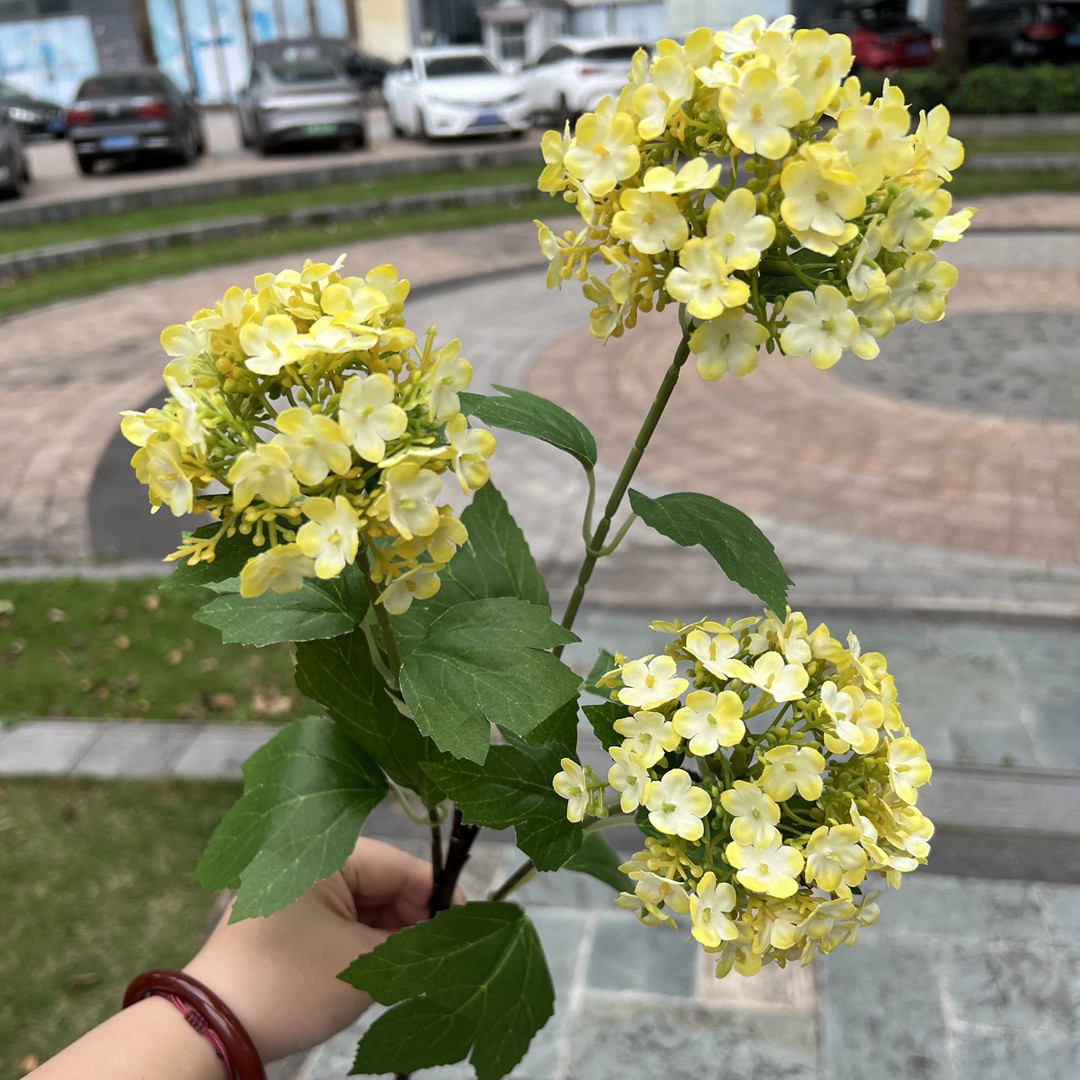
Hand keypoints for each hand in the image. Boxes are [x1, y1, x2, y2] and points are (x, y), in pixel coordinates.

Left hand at [183, 838, 435, 1060]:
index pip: (401, 867)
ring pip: (363, 903)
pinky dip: (364, 940)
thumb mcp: (361, 964)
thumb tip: (447, 933)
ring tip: (418, 965)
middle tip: (445, 952)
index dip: (439, 896)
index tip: (468, 923)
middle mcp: (308, 861)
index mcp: (326, 855)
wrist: (214, 1027)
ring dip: (390, 932)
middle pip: (382, 882)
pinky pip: (339, 918)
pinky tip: (385, 966)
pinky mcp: (286, 918)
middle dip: (414, 918)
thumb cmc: (288, 985)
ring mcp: (295, 889)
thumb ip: (411, 942)